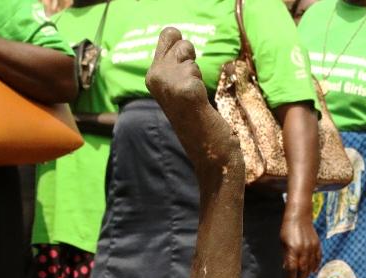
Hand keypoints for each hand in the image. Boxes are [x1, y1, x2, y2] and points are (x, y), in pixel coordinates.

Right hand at [146, 29, 239, 173]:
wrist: (212, 158)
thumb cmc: (203, 125)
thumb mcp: (184, 89)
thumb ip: (177, 63)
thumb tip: (173, 32)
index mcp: (152, 78)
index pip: (168, 36)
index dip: (184, 48)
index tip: (189, 76)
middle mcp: (153, 78)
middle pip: (178, 40)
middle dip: (191, 58)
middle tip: (193, 89)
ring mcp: (166, 84)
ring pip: (187, 51)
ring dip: (197, 73)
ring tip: (195, 99)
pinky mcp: (183, 91)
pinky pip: (195, 69)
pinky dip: (202, 83)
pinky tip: (198, 104)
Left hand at [280, 213, 320, 277]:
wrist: (299, 216)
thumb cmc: (287, 229)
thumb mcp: (282, 242)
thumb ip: (285, 256)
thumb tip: (286, 268)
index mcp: (293, 249)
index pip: (293, 267)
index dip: (291, 276)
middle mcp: (304, 249)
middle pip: (303, 268)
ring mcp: (312, 247)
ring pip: (311, 265)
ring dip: (307, 274)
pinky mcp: (317, 244)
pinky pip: (318, 258)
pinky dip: (316, 266)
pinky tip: (313, 271)